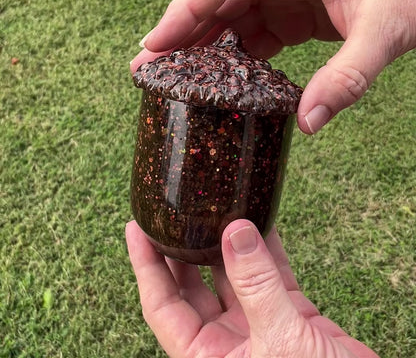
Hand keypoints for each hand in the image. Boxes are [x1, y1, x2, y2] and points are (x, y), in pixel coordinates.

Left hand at [126, 219, 378, 356]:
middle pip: (193, 285)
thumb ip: (258, 286)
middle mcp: (227, 340)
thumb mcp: (279, 341)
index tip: (136, 229)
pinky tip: (260, 221)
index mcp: (206, 356)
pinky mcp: (290, 315)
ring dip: (227, 243)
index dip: (146, 265)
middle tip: (173, 212)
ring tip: (215, 209)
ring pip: (233, 275)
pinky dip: (267, 248)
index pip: (162, 304)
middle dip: (182, 248)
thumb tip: (237, 232)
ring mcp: (259, 325)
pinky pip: (273, 274)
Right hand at [130, 0, 415, 133]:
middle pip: (216, 2)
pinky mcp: (294, 18)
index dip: (184, 10)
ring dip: (202, 50)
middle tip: (147, 68)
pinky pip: (254, 38)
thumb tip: (309, 124)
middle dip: (180, 35)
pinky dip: (234, 61)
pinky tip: (221, 84)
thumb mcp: (388, 28)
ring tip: (173, 80)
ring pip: (231, 21)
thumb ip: (350, 76)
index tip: (154, 43)